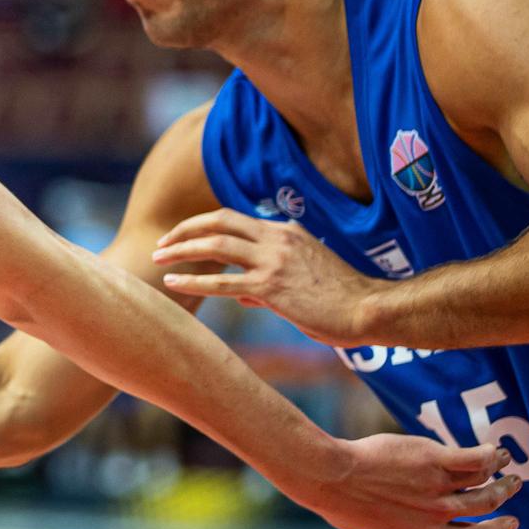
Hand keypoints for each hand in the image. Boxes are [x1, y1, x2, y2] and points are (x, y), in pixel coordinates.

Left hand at [153, 209, 379, 344]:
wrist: (372, 309)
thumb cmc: (343, 300)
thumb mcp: (306, 279)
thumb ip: (269, 283)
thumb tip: (242, 297)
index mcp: (286, 231)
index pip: (235, 220)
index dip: (204, 226)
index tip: (182, 236)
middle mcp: (277, 238)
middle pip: (217, 222)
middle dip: (184, 230)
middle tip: (161, 244)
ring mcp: (273, 260)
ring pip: (214, 245)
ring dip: (180, 251)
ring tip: (156, 259)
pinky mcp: (271, 287)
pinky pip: (222, 282)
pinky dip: (192, 282)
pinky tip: (171, 284)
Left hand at [278, 434, 521, 528]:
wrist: (335, 478)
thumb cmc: (343, 504)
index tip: (511, 523)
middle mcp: (440, 514)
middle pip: (485, 505)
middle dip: (503, 495)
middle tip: (513, 485)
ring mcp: (439, 487)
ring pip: (483, 480)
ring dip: (500, 472)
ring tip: (507, 462)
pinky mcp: (435, 460)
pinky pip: (473, 458)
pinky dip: (488, 453)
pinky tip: (493, 448)